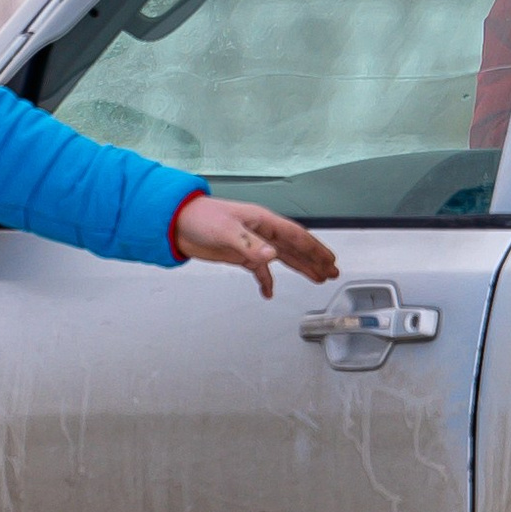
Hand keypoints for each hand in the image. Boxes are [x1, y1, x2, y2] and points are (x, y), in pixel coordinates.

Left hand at [172, 193, 339, 297]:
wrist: (177, 222)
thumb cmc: (200, 218)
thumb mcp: (226, 230)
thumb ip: (249, 244)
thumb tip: (271, 256)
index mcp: (263, 222)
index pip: (296, 236)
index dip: (315, 249)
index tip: (330, 260)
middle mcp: (262, 233)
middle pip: (295, 248)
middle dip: (315, 260)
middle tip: (333, 272)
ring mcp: (252, 244)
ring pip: (283, 258)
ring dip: (301, 268)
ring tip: (318, 278)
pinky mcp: (240, 255)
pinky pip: (259, 271)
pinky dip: (266, 282)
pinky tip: (269, 293)